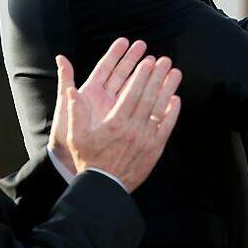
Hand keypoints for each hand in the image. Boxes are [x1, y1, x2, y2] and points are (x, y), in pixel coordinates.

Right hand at [50, 40, 182, 191]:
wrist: (104, 187)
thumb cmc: (89, 160)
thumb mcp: (76, 136)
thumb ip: (75, 111)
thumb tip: (71, 90)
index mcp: (115, 122)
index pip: (132, 92)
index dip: (142, 75)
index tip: (148, 61)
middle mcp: (133, 128)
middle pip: (149, 96)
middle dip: (158, 76)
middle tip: (165, 60)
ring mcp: (146, 139)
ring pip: (160, 108)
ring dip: (169, 89)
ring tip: (175, 73)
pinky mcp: (155, 149)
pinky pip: (167, 126)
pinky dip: (172, 112)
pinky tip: (176, 99)